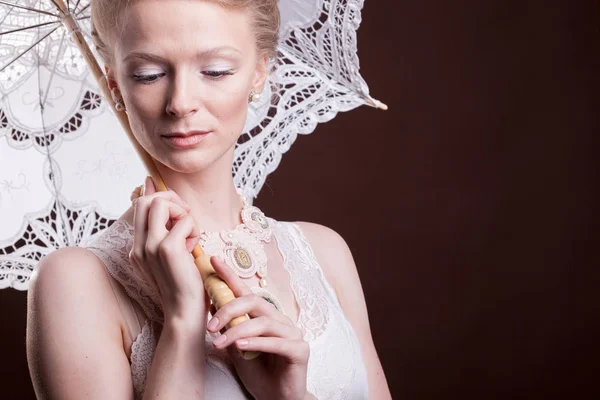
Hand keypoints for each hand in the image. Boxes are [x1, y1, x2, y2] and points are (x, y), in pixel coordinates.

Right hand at [129, 176, 206, 324]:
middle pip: (146, 199)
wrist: (184, 312)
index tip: (179, 209)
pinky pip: (184, 220)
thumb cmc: (184, 284)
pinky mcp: (167, 249)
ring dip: (181, 212)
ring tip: (189, 233)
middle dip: (171, 198)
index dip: (160, 196)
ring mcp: (150, 246)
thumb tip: (170, 210)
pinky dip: (194, 228)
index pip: (140, 204)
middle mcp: (139, 246)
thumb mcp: (171, 255)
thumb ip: (167, 232)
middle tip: (186, 216)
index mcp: (138, 247)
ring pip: (160, 203)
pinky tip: (193, 248)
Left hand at [207, 257, 309, 399]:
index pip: (246, 291)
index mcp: (264, 317)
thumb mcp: (237, 349)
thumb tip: (211, 309)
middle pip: (254, 301)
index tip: (213, 260)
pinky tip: (241, 347)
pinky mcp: (299, 350)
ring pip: (263, 322)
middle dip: (229, 309)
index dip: (230, 275)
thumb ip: (229, 330)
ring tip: (220, 342)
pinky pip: (277, 342)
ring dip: (238, 330)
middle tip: (211, 325)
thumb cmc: (259, 374)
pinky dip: (257, 343)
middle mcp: (280, 320)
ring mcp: (292, 334)